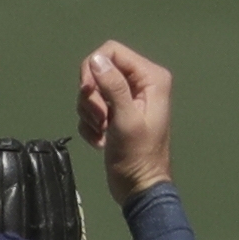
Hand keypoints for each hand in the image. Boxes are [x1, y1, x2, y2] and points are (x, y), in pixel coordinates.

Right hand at [77, 41, 175, 202]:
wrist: (139, 186)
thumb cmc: (137, 155)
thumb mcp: (124, 119)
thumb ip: (113, 86)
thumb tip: (97, 59)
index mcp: (150, 78)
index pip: (112, 52)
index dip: (93, 69)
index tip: (88, 93)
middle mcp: (140, 83)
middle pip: (99, 70)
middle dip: (91, 96)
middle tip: (99, 119)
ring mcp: (127, 99)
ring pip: (92, 91)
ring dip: (89, 113)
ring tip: (102, 132)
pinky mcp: (115, 114)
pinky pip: (92, 109)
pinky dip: (90, 125)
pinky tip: (100, 140)